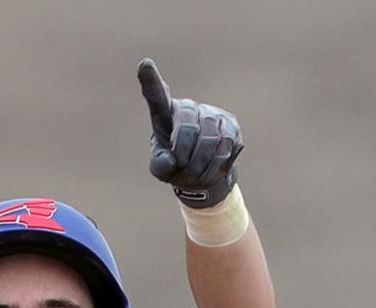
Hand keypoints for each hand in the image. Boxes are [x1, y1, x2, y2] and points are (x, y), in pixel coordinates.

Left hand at [137, 58, 242, 207]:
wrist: (204, 173)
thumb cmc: (177, 166)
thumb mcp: (161, 169)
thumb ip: (159, 165)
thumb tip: (171, 160)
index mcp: (165, 114)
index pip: (156, 95)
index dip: (150, 80)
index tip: (144, 64)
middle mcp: (189, 107)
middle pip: (188, 129)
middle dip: (186, 156)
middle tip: (183, 169)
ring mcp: (212, 113)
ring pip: (210, 138)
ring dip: (202, 164)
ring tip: (197, 172)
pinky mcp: (231, 124)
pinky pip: (227, 144)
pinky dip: (218, 164)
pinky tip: (213, 166)